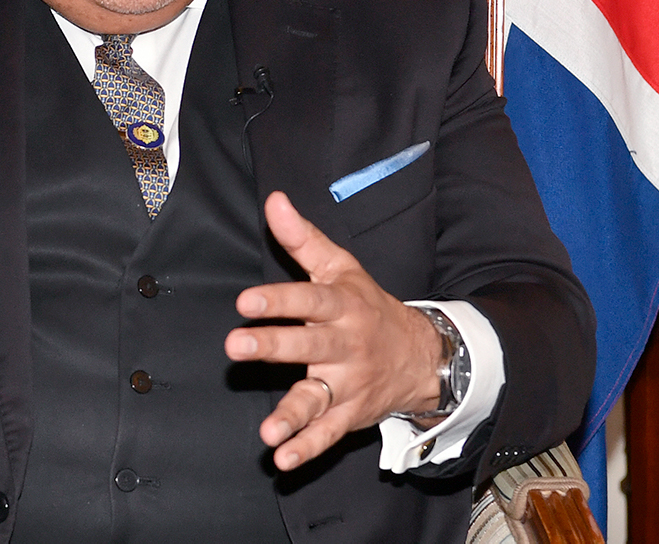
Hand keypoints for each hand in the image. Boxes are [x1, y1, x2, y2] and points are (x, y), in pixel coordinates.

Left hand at [224, 191, 442, 470]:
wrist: (422, 355)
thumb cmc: (367, 305)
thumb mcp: (341, 268)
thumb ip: (303, 239)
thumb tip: (273, 201)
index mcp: (341, 306)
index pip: (308, 299)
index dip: (278, 299)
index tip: (246, 301)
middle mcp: (345, 345)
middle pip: (308, 344)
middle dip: (274, 346)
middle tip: (236, 345)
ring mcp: (348, 383)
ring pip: (318, 397)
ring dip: (291, 414)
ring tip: (267, 432)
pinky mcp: (348, 414)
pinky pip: (327, 434)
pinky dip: (306, 448)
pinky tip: (282, 458)